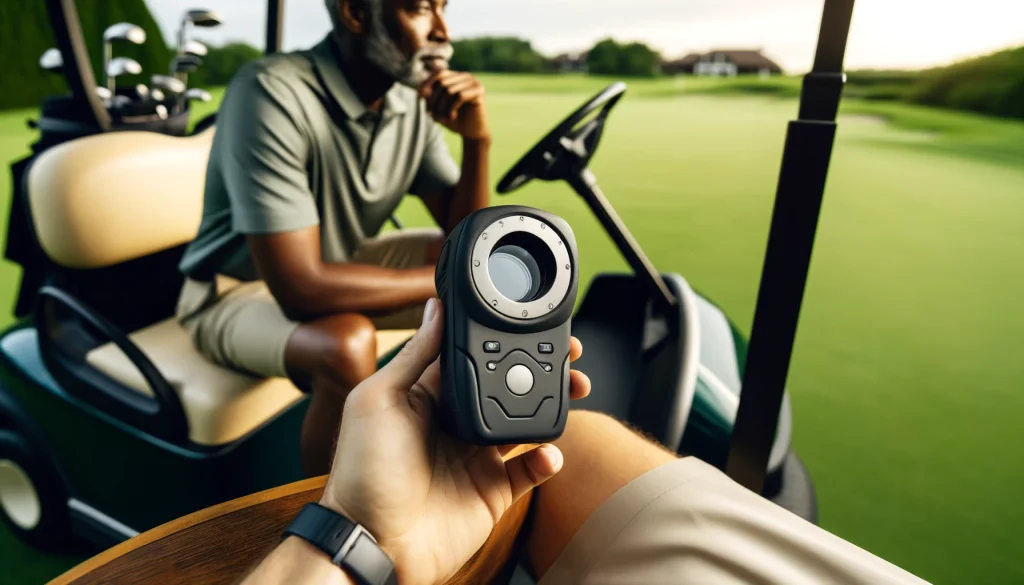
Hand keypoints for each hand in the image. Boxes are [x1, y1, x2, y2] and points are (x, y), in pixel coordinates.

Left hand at [320, 298, 590, 584]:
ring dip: (552, 406)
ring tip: (574, 391)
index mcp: (428, 396)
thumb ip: (414, 356)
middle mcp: (454, 423)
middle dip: (540, 368)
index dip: (501, 338)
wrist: (374, 543)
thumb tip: (435, 308)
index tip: (530, 322)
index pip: (473, 357)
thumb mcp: (377, 400)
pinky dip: (548, 460)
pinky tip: (550, 452)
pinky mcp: (492, 492)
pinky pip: (530, 471)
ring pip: (525, 424)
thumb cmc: (361, 474)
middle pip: (507, 387)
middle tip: (569, 354)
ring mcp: (476, 458)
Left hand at [419, 70, 489, 139]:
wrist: (472, 133)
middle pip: (442, 82)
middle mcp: (466, 76)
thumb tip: (422, 92)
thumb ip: (429, 98)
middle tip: (433, 115)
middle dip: (434, 100)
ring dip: (442, 107)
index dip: (427, 84)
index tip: (419, 98)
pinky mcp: (479, 91)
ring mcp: (474, 82)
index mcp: (456, 77)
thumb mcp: (437, 108)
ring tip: (442, 118)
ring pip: (450, 90)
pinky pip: (460, 96)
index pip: (439, 73)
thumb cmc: (454, 120)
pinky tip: (452, 117)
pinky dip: (451, 108)